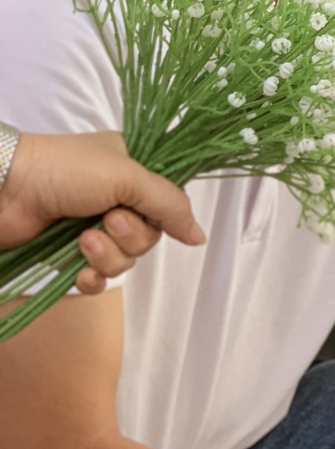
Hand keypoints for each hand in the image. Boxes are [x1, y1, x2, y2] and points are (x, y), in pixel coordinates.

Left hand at [0, 131, 204, 293]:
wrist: (4, 189)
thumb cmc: (63, 169)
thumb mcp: (127, 175)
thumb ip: (169, 204)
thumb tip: (200, 236)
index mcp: (132, 171)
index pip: (167, 203)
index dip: (164, 215)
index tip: (146, 212)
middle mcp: (116, 199)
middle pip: (149, 237)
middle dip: (130, 236)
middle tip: (107, 219)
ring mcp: (93, 226)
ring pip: (125, 260)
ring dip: (107, 255)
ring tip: (82, 239)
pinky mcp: (70, 253)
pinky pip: (99, 279)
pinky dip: (92, 278)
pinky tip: (80, 270)